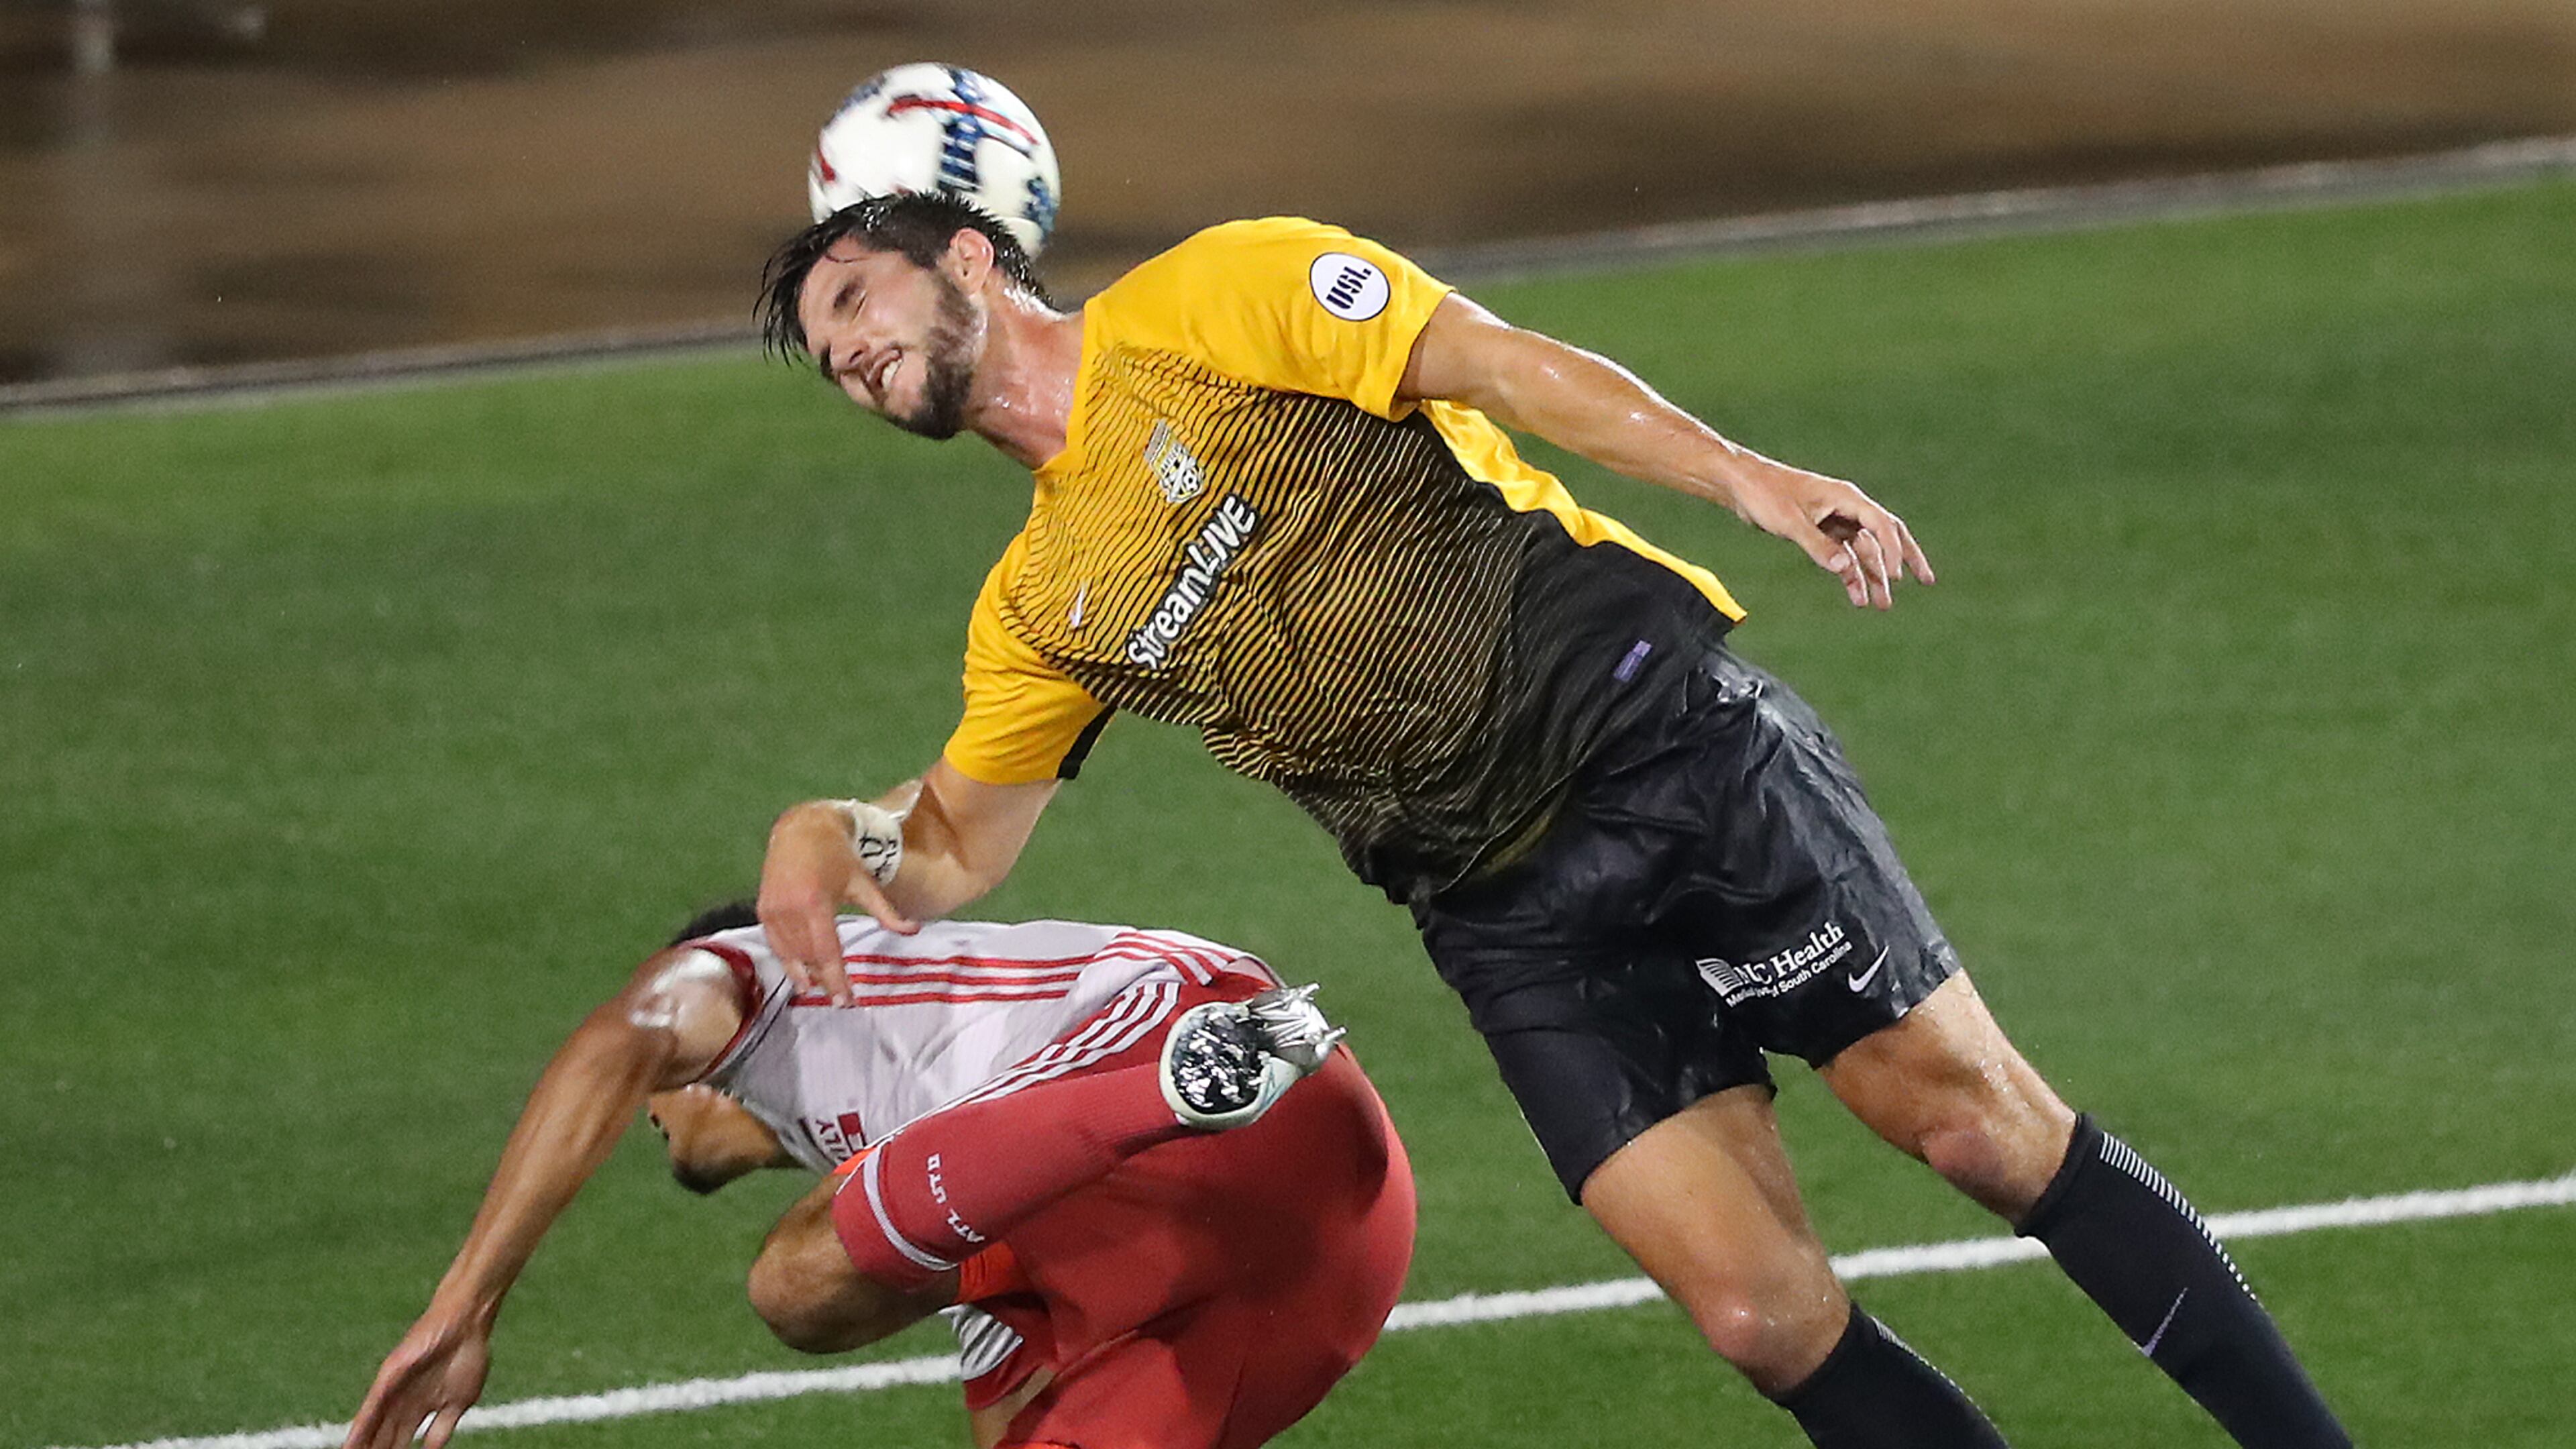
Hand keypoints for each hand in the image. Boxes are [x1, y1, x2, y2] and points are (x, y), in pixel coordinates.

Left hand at [345, 1314, 490, 1448]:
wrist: (466, 1324)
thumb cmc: (467, 1356)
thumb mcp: (459, 1402)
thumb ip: (442, 1428)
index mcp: (420, 1409)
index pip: (399, 1442)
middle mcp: (403, 1402)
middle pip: (383, 1439)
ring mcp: (395, 1390)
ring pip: (372, 1428)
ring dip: (362, 1447)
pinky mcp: (390, 1376)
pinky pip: (371, 1406)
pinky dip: (361, 1427)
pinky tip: (352, 1444)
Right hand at [759, 800, 916, 1005]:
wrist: (802, 828)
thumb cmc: (838, 855)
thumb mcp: (864, 883)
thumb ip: (886, 912)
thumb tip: (914, 930)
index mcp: (817, 903)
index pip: (827, 953)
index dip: (837, 980)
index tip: (846, 1001)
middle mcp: (791, 909)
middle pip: (808, 957)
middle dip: (823, 980)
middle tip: (838, 999)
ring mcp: (773, 909)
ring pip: (789, 953)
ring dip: (804, 973)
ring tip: (817, 989)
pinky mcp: (763, 908)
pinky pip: (775, 942)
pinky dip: (787, 958)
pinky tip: (797, 971)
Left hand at [1727, 458, 1933, 608]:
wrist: (1741, 486)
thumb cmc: (1765, 495)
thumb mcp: (1791, 522)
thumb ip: (1818, 546)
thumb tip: (1845, 568)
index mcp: (1846, 497)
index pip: (1881, 524)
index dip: (1892, 551)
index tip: (1895, 577)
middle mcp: (1846, 507)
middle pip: (1886, 534)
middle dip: (1904, 559)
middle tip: (1927, 580)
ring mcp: (1835, 519)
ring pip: (1864, 551)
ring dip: (1873, 576)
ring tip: (1883, 605)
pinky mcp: (1821, 531)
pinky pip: (1844, 555)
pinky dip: (1850, 575)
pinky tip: (1857, 596)